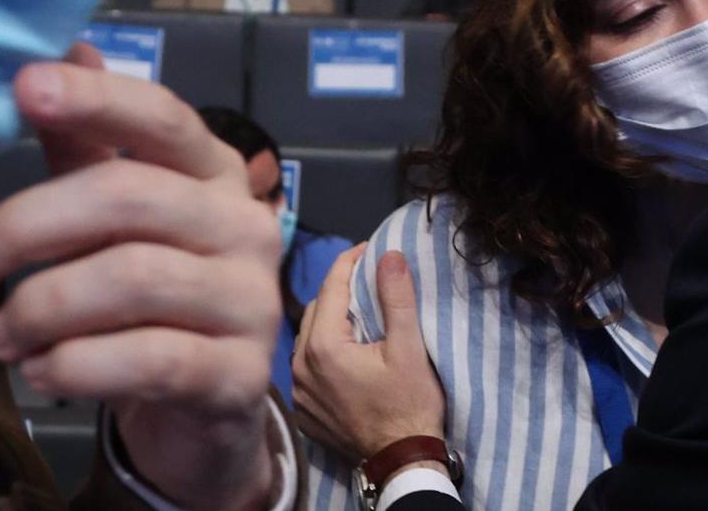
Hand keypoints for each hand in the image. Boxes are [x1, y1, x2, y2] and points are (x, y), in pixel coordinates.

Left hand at [0, 46, 281, 508]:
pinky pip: (147, 358)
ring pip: (132, 278)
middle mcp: (246, 226)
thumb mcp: (120, 221)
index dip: (98, 99)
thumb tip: (68, 49)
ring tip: (3, 336)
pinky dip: (75, 365)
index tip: (28, 88)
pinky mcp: (239, 373)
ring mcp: (250, 301)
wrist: (204, 404)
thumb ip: (89, 147)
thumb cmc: (151, 299)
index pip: (164, 119)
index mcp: (214, 175)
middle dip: (28, 228)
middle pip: (130, 196)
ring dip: (40, 309)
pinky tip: (47, 370)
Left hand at [293, 248, 446, 461]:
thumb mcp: (409, 347)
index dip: (350, 261)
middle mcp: (300, 366)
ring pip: (307, 337)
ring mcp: (299, 391)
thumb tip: (389, 255)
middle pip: (315, 309)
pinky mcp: (304, 409)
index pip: (330, 286)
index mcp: (323, 346)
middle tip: (367, 279)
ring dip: (328, 320)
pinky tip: (345, 351)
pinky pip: (306, 366)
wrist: (400, 459)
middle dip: (339, 290)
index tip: (369, 248)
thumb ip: (396, 299)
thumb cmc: (409, 405)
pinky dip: (322, 350)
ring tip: (357, 313)